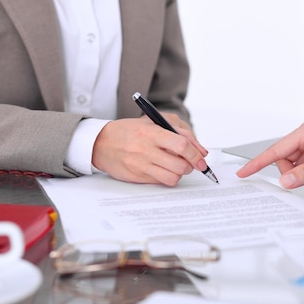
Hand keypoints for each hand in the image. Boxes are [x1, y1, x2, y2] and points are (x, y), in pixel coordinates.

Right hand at [91, 114, 208, 185]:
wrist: (101, 143)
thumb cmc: (130, 131)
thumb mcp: (155, 121)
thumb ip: (180, 131)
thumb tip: (200, 150)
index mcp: (152, 132)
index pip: (181, 145)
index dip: (195, 154)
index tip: (202, 159)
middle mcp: (146, 149)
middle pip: (180, 165)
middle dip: (190, 166)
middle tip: (190, 162)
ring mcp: (141, 165)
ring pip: (172, 177)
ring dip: (180, 173)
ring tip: (176, 166)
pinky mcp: (137, 177)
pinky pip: (161, 182)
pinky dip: (167, 177)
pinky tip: (164, 170)